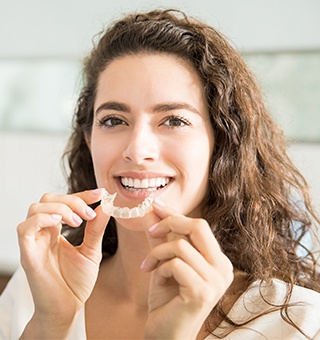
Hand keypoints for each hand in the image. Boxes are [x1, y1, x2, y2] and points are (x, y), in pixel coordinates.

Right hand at [17, 189, 108, 336]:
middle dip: (72, 199)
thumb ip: (96, 229)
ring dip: (61, 208)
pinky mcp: (28, 254)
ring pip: (36, 207)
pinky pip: (26, 227)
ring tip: (78, 222)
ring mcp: (34, 241)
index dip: (81, 194)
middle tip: (89, 213)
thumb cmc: (76, 282)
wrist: (68, 308)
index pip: (64, 202)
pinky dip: (43, 218)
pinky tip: (61, 224)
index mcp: (56, 230)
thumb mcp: (91, 251)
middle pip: (48, 199)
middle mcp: (43, 232)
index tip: (101, 193)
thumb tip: (105, 206)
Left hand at [142, 200, 233, 338]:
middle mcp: (223, 268)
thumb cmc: (167, 299)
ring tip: (148, 266)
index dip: (175, 214)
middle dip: (170, 222)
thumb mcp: (164, 262)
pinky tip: (156, 279)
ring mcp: (216, 281)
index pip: (199, 226)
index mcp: (217, 260)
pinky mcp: (203, 292)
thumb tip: (152, 211)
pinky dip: (160, 267)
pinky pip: (176, 264)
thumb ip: (161, 238)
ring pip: (181, 245)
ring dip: (158, 252)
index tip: (155, 205)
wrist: (166, 335)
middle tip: (151, 231)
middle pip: (198, 226)